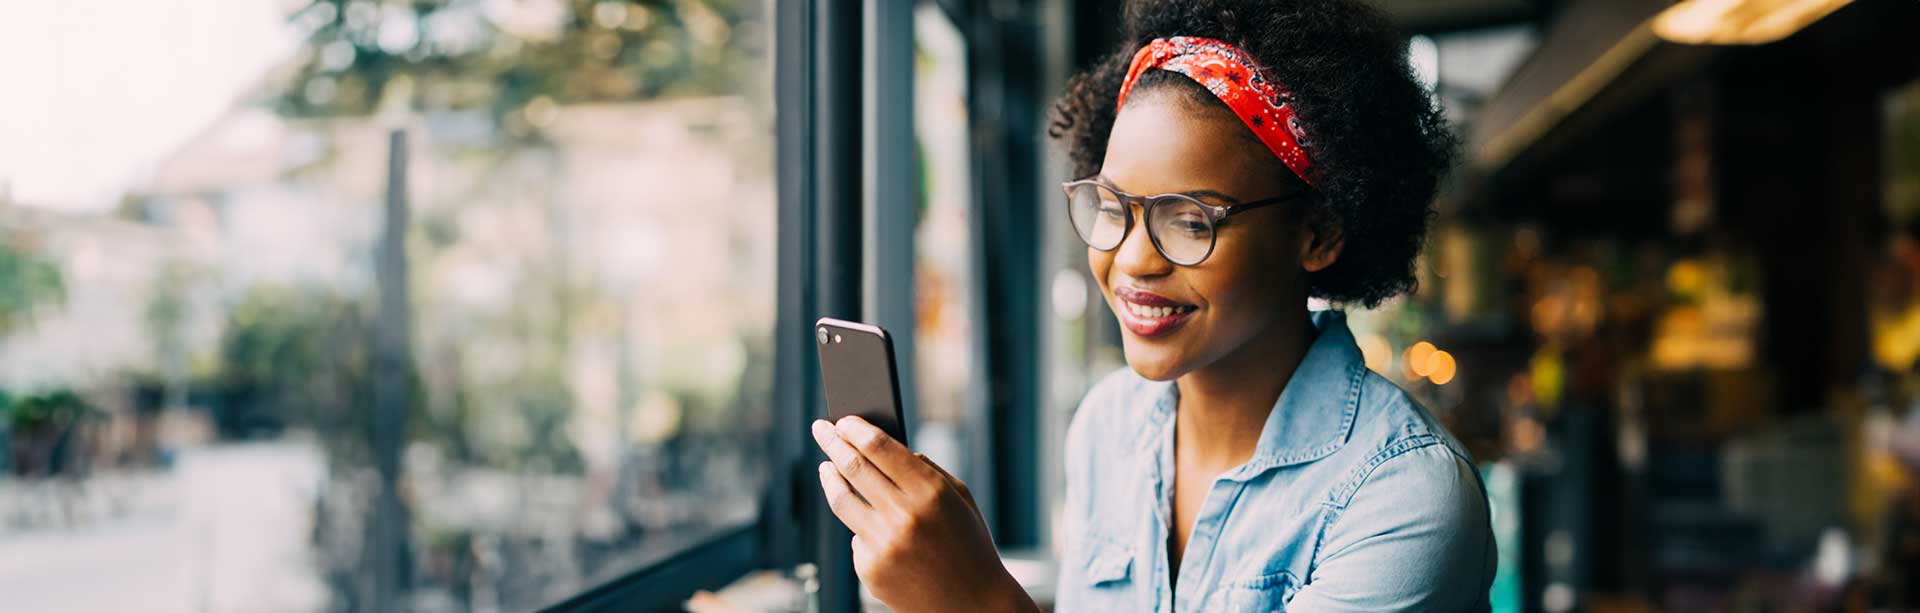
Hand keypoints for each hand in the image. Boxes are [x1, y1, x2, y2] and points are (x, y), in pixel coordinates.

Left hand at [811, 417, 1034, 612]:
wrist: (972, 605)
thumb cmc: (969, 546)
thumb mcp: (960, 500)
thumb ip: (926, 470)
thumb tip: (887, 447)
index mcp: (931, 493)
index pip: (879, 448)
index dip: (855, 428)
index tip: (842, 419)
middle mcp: (903, 516)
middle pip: (853, 467)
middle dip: (832, 442)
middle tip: (820, 428)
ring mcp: (883, 545)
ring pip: (841, 499)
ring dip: (829, 477)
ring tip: (825, 466)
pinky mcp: (870, 569)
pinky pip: (856, 536)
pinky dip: (862, 526)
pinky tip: (870, 524)